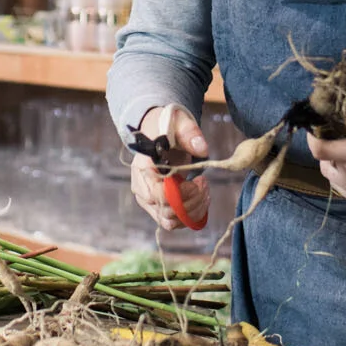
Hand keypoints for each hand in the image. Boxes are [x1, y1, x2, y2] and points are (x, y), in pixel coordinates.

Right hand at [129, 105, 210, 229]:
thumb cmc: (168, 127)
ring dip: (194, 210)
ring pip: (171, 221)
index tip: (198, 179)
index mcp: (142, 168)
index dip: (181, 193)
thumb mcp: (179, 122)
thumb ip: (190, 133)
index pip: (157, 194)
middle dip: (192, 201)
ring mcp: (148, 201)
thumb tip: (201, 149)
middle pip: (166, 211)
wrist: (160, 133)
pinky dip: (191, 215)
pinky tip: (200, 197)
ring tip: (204, 190)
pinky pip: (174, 222)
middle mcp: (141, 188)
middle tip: (204, 182)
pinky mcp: (158, 207)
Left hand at [308, 101, 345, 213]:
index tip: (316, 129)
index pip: (321, 149)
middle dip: (330, 148)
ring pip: (331, 176)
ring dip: (335, 163)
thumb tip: (345, 103)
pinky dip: (344, 177)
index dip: (313, 137)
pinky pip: (342, 188)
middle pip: (325, 161)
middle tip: (344, 139)